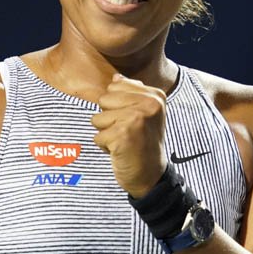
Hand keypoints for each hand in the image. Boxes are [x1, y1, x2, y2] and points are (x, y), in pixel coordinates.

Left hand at [91, 74, 167, 197]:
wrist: (151, 175)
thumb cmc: (143, 143)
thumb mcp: (144, 114)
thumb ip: (130, 93)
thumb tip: (116, 77)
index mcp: (155, 95)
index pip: (115, 86)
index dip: (117, 106)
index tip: (133, 121)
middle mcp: (148, 104)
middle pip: (104, 100)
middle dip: (109, 119)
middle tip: (127, 133)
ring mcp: (136, 118)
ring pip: (98, 118)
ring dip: (106, 133)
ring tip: (123, 142)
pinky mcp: (122, 135)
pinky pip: (97, 136)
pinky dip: (105, 147)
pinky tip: (120, 151)